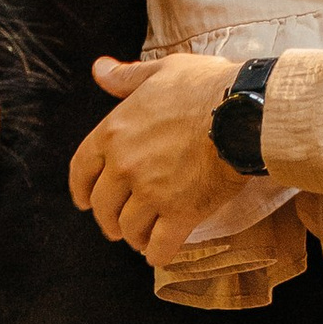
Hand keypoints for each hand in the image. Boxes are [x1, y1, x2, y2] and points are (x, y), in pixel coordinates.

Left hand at [69, 52, 246, 254]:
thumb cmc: (205, 87)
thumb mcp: (161, 71)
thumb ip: (127, 77)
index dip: (80, 190)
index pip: (81, 169)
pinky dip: (157, 254)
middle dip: (108, 220)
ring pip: (129, 228)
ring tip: (141, 239)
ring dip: (134, 237)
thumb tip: (99, 69)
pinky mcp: (180, 213)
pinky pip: (160, 245)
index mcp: (113, 132)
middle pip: (103, 206)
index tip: (82, 201)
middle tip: (116, 226)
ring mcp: (151, 192)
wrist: (242, 113)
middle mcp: (125, 166)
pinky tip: (159, 254)